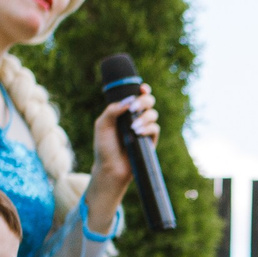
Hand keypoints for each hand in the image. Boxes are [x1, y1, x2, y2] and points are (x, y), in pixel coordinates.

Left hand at [86, 87, 159, 215]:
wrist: (110, 168)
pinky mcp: (150, 141)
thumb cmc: (104, 147)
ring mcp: (144, 129)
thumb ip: (113, 110)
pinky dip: (147, 128)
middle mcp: (135, 118)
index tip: (141, 88)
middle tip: (133, 108)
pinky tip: (138, 133)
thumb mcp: (102, 125)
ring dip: (144, 117)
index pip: (136, 96)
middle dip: (144, 101)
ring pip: (153, 114)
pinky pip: (155, 128)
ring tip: (133, 128)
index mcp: (124, 111)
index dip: (142, 90)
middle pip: (148, 101)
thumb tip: (129, 100)